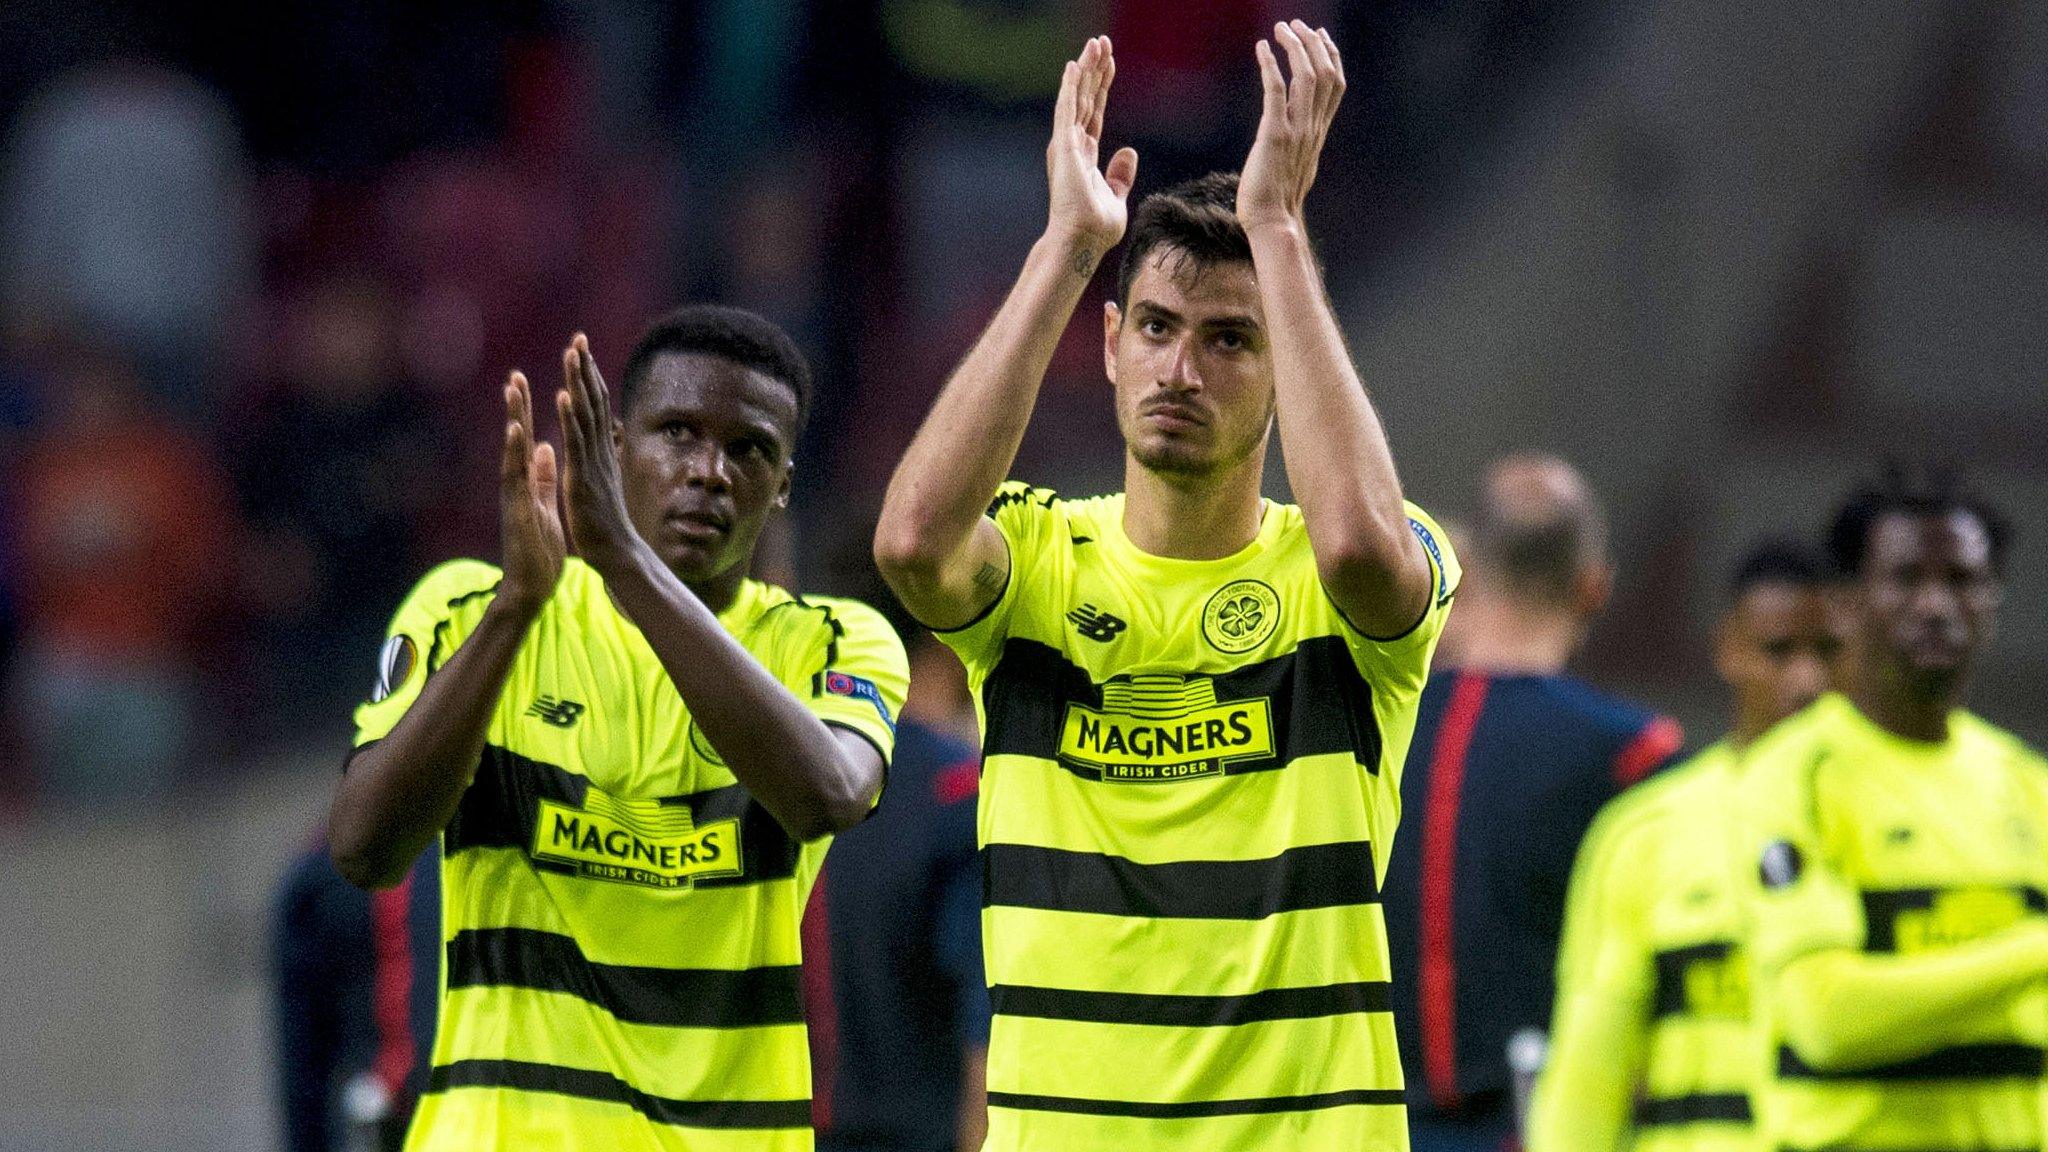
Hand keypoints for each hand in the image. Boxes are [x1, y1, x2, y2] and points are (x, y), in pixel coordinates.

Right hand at [498, 369, 565, 610]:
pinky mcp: (516, 510)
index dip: (527, 414)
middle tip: (516, 375)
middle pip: (516, 440)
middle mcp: (515, 486)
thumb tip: (544, 449)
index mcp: (525, 485)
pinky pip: (515, 477)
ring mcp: (512, 497)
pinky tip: (518, 430)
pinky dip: (515, 452)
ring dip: (513, 420)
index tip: (525, 384)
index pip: (526, 442)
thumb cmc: (538, 550)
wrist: (531, 587)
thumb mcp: (544, 506)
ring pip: (511, 451)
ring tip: (513, 389)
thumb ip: (542, 478)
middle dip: (517, 407)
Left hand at [555, 333, 643, 572]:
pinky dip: (570, 418)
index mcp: (600, 452)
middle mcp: (600, 451)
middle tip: (578, 337)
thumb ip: (599, 461)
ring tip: (571, 354)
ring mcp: (592, 463)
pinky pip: (576, 443)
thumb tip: (603, 444)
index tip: (582, 351)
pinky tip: (563, 396)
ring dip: (578, 382)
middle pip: (594, 401)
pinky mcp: (582, 478)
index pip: (596, 407)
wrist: (617, 552)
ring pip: (585, 415)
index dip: (589, 378)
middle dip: (585, 368)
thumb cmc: (607, 524)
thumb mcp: (601, 484)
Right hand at [1046, 35, 1138, 257]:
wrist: (1083, 241)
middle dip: (1094, 70)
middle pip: (1086, 98)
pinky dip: (1070, 87)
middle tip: (1101, 42)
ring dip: (1085, 70)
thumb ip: (1119, 176)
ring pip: (1077, 98)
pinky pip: (1068, 110)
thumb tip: (1128, 152)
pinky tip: (1074, 65)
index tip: (1109, 63)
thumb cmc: (1096, 227)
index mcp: (1084, 156)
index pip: (1095, 112)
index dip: (1101, 86)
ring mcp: (1067, 145)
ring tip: (1094, 44)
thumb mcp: (1116, 197)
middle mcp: (1072, 146)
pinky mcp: (1064, 147)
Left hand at [1237, 20, 1345, 232]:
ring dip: (1294, 47)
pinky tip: (1261, 48)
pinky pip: (1276, 92)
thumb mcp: (1296, 163)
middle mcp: (1312, 127)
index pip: (1335, 84)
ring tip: (1281, 28)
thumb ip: (1299, 142)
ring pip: (1306, 77)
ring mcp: (1296, 131)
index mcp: (1318, 132)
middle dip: (1313, 43)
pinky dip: (1270, 66)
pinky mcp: (1274, 136)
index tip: (1320, 35)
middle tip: (1296, 24)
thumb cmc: (1277, 198)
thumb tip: (1295, 133)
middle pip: (1326, 73)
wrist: (1271, 222)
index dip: (1330, 55)